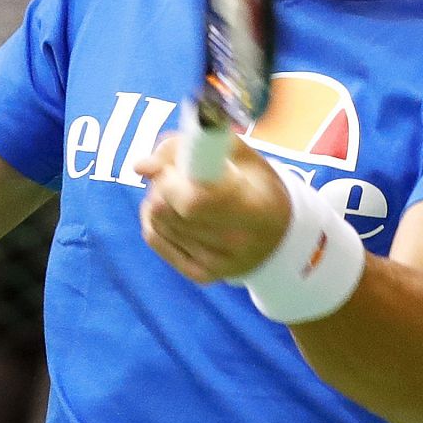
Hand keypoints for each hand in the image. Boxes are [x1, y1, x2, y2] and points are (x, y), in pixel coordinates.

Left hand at [133, 134, 290, 284]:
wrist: (281, 236)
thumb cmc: (257, 185)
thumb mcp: (239, 155)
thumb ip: (191, 147)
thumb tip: (141, 167)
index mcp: (253, 209)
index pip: (194, 200)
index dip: (172, 177)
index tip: (175, 165)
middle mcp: (236, 243)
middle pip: (166, 210)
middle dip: (161, 183)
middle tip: (176, 173)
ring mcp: (218, 265)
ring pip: (156, 221)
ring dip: (157, 198)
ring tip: (179, 190)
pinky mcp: (201, 275)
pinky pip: (155, 239)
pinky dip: (154, 218)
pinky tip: (171, 210)